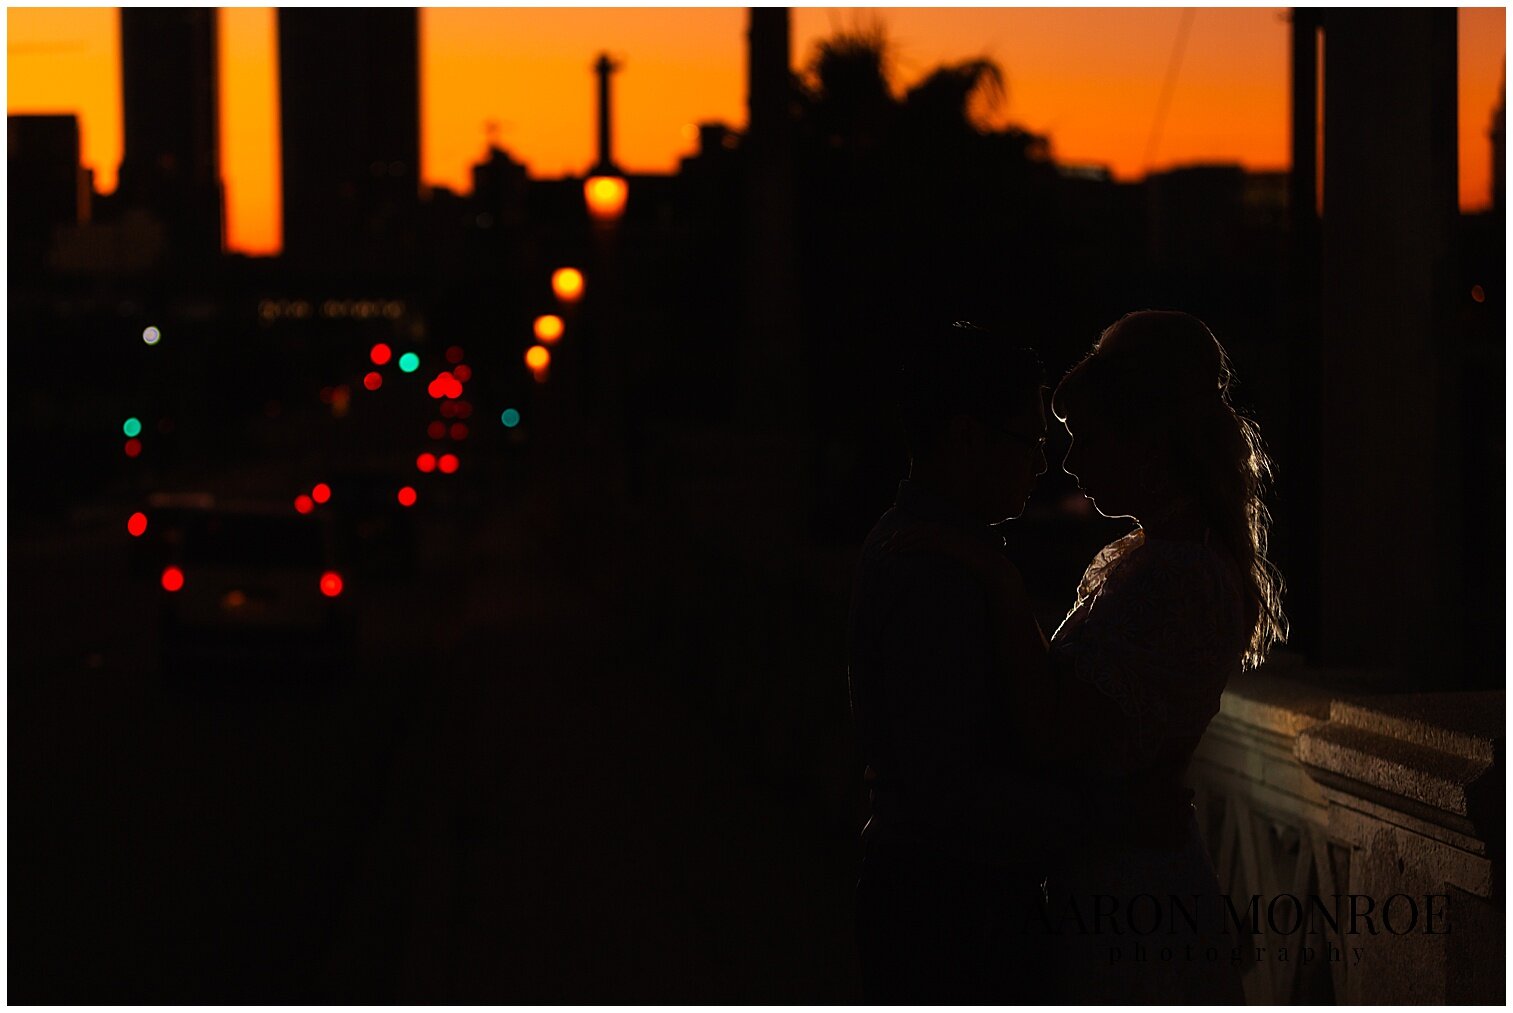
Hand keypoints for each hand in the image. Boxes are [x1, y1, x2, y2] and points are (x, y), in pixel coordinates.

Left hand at [882, 522, 1020, 595]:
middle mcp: (951, 531)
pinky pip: (929, 544)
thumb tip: (933, 568)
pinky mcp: (953, 546)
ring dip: (905, 541)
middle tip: (886, 546)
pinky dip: (914, 546)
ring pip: (922, 534)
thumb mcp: (958, 563)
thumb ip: (947, 559)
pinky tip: (903, 552)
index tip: (894, 542)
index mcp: (952, 533)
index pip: (925, 529)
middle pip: (920, 529)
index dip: (909, 533)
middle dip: (902, 536)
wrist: (997, 573)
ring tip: (890, 550)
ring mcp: (953, 537)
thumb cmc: (978, 571)